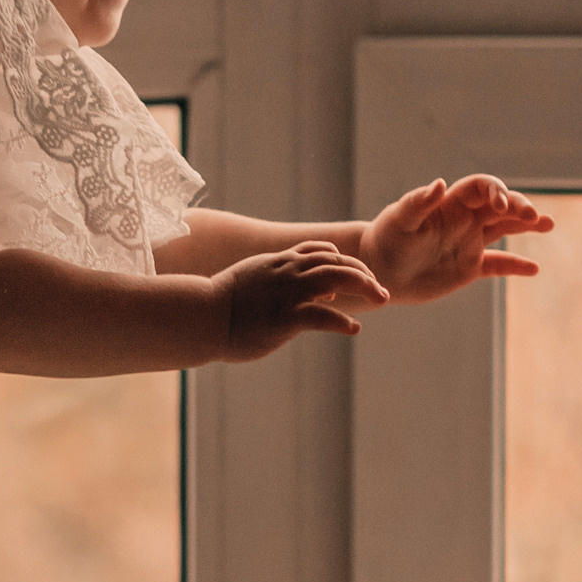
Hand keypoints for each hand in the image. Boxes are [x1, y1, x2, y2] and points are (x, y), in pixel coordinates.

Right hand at [214, 240, 388, 361]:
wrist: (200, 316)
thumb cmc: (220, 306)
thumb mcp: (251, 284)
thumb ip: (278, 282)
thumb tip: (310, 294)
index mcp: (278, 263)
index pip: (321, 252)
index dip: (343, 262)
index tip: (353, 279)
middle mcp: (287, 273)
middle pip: (337, 261)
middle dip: (364, 274)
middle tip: (381, 291)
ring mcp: (287, 294)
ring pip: (336, 279)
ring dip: (365, 287)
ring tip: (381, 299)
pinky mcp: (284, 318)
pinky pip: (321, 316)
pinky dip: (342, 322)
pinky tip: (353, 329)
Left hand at [357, 173, 553, 303]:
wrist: (378, 271)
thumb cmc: (385, 240)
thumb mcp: (399, 221)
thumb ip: (419, 202)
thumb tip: (438, 184)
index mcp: (450, 204)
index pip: (482, 188)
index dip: (497, 192)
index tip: (503, 207)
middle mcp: (464, 219)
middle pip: (500, 205)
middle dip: (520, 207)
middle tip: (535, 217)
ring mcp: (469, 242)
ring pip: (505, 228)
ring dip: (526, 225)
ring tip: (548, 224)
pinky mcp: (469, 266)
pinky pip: (498, 264)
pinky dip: (515, 266)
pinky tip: (534, 269)